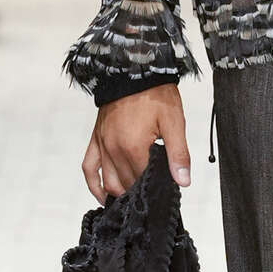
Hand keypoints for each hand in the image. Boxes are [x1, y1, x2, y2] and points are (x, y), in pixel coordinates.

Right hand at [82, 84, 189, 203]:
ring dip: (120, 194)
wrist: (134, 70)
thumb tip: (183, 181)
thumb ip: (178, 154)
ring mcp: (102, 145)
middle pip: (126, 184)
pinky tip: (103, 197)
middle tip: (154, 198)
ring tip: (134, 202)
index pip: (144, 182)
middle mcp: (113, 149)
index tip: (165, 195)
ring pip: (108, 182)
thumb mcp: (173, 122)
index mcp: (133, 147)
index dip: (155, 191)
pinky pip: (89, 167)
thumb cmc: (155, 94)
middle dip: (140, 193)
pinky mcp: (96, 138)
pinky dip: (94, 185)